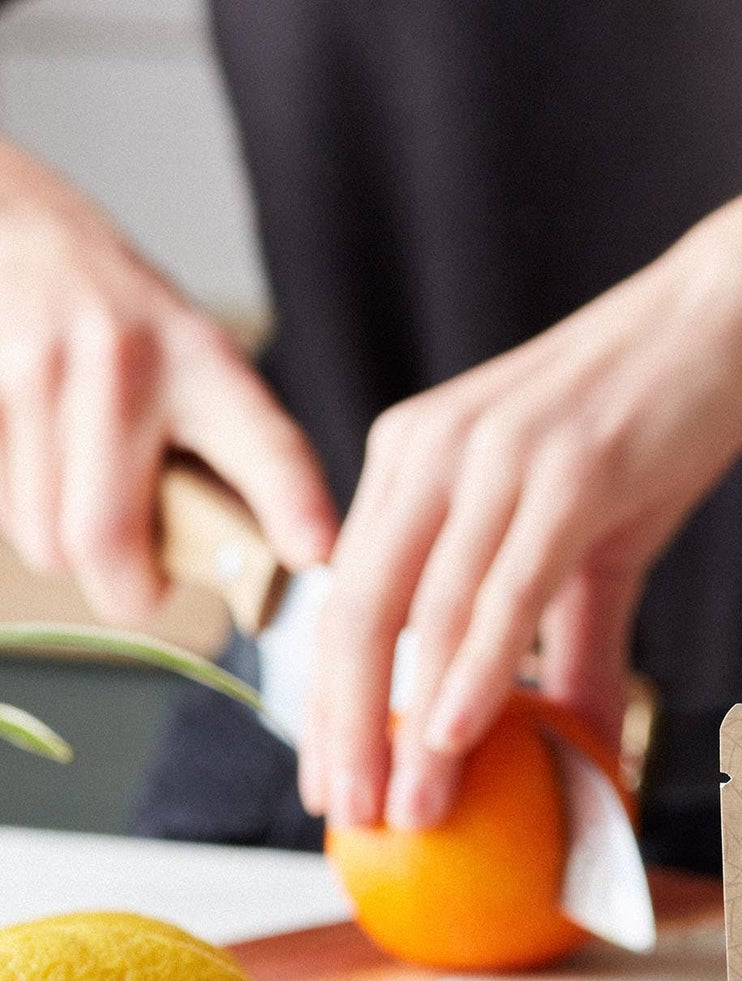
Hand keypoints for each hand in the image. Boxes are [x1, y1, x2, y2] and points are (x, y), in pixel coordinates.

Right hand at [0, 143, 334, 623]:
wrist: (33, 238)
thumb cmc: (139, 339)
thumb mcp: (209, 381)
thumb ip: (239, 472)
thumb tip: (261, 574)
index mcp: (209, 367)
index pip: (264, 445)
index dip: (293, 505)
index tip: (315, 554)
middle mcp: (126, 359)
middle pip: (103, 537)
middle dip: (126, 587)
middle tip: (143, 577)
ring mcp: (42, 362)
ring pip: (43, 535)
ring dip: (66, 546)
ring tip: (91, 494)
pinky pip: (4, 504)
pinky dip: (25, 513)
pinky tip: (47, 468)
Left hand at [305, 199, 741, 831]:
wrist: (724, 317)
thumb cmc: (652, 427)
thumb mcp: (596, 548)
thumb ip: (571, 647)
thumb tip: (578, 747)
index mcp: (414, 463)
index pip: (349, 601)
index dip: (328, 702)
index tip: (330, 787)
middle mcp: (431, 452)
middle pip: (361, 614)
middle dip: (344, 730)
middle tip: (347, 821)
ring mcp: (495, 456)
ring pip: (427, 613)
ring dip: (408, 724)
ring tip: (406, 811)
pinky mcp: (567, 467)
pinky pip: (503, 587)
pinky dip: (474, 668)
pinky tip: (454, 734)